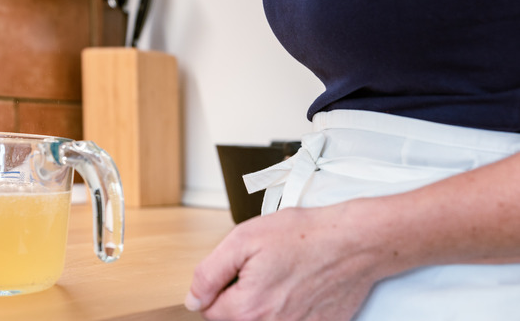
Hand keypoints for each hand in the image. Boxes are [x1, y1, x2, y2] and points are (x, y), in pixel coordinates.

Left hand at [185, 205, 382, 320]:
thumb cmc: (304, 235)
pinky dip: (290, 307)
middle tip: (262, 269)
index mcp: (248, 308)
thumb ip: (210, 273)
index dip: (218, 285)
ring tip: (282, 276)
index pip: (209, 310)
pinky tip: (299, 287)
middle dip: (240, 294)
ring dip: (265, 301)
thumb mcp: (243, 240)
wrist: (354, 241)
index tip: (238, 268)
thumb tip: (193, 299)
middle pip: (235, 317)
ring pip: (261, 319)